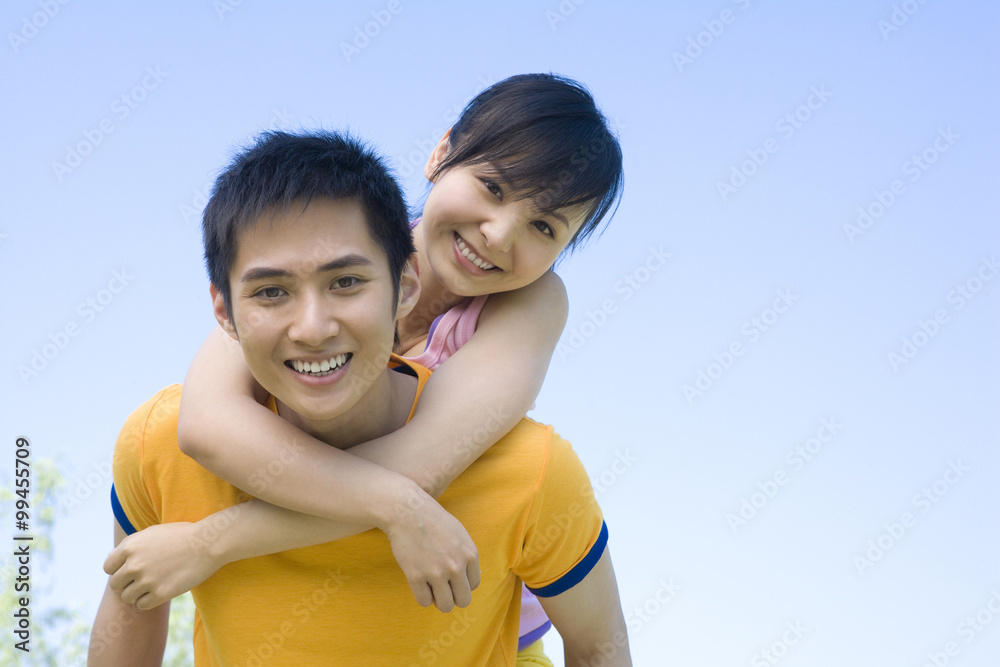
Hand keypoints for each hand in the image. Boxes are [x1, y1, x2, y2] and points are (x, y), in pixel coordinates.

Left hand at [104, 522, 222, 609]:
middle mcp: (134, 564)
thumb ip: (131, 546)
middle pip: (116, 584)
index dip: (119, 569)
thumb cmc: (182, 536)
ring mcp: (147, 580)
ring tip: (155, 584)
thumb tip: (112, 559)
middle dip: (128, 583)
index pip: (108, 567)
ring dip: (138, 593)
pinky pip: (142, 605)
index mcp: (130, 547)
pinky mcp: (160, 594)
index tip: (132, 569)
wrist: (208, 543)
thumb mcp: (152, 533)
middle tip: (145, 578)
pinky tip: (162, 590)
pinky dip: (150, 601)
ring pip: (128, 597)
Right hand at [383, 489, 480, 612]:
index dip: (462, 584)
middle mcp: (456, 566)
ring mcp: (436, 573)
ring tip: (431, 588)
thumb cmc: (433, 520)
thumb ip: (466, 556)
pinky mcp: (416, 576)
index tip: (452, 578)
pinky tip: (419, 584)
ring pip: (445, 605)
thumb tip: (467, 579)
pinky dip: (422, 596)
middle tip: (442, 588)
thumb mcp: (460, 534)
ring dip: (438, 600)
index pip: (473, 585)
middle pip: (463, 600)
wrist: (408, 511)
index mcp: (470, 555)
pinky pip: (424, 601)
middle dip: (453, 597)